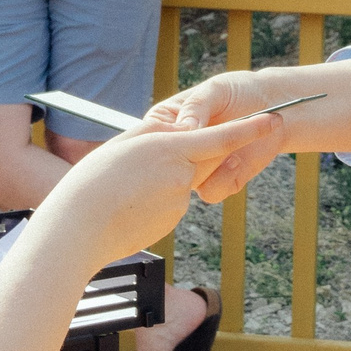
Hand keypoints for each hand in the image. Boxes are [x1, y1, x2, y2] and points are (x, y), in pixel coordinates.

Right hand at [42, 113, 284, 255]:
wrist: (78, 231)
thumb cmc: (93, 183)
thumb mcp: (125, 142)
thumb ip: (158, 133)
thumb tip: (181, 133)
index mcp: (170, 149)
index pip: (220, 137)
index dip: (249, 128)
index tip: (272, 120)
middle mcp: (181, 175)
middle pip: (201, 158)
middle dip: (187, 154)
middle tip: (142, 163)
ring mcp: (178, 201)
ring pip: (180, 181)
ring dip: (158, 180)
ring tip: (121, 187)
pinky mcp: (171, 221)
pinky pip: (169, 202)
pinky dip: (152, 201)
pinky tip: (126, 205)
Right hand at [147, 72, 294, 200]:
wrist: (273, 106)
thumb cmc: (239, 91)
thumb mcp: (215, 89)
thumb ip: (198, 106)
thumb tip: (186, 129)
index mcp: (169, 122)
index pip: (151, 136)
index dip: (157, 141)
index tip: (179, 136)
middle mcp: (180, 149)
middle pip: (168, 166)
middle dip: (182, 161)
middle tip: (206, 147)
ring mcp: (198, 168)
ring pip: (189, 183)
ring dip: (208, 170)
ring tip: (229, 153)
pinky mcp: (219, 181)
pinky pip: (211, 191)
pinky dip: (223, 179)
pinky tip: (236, 161)